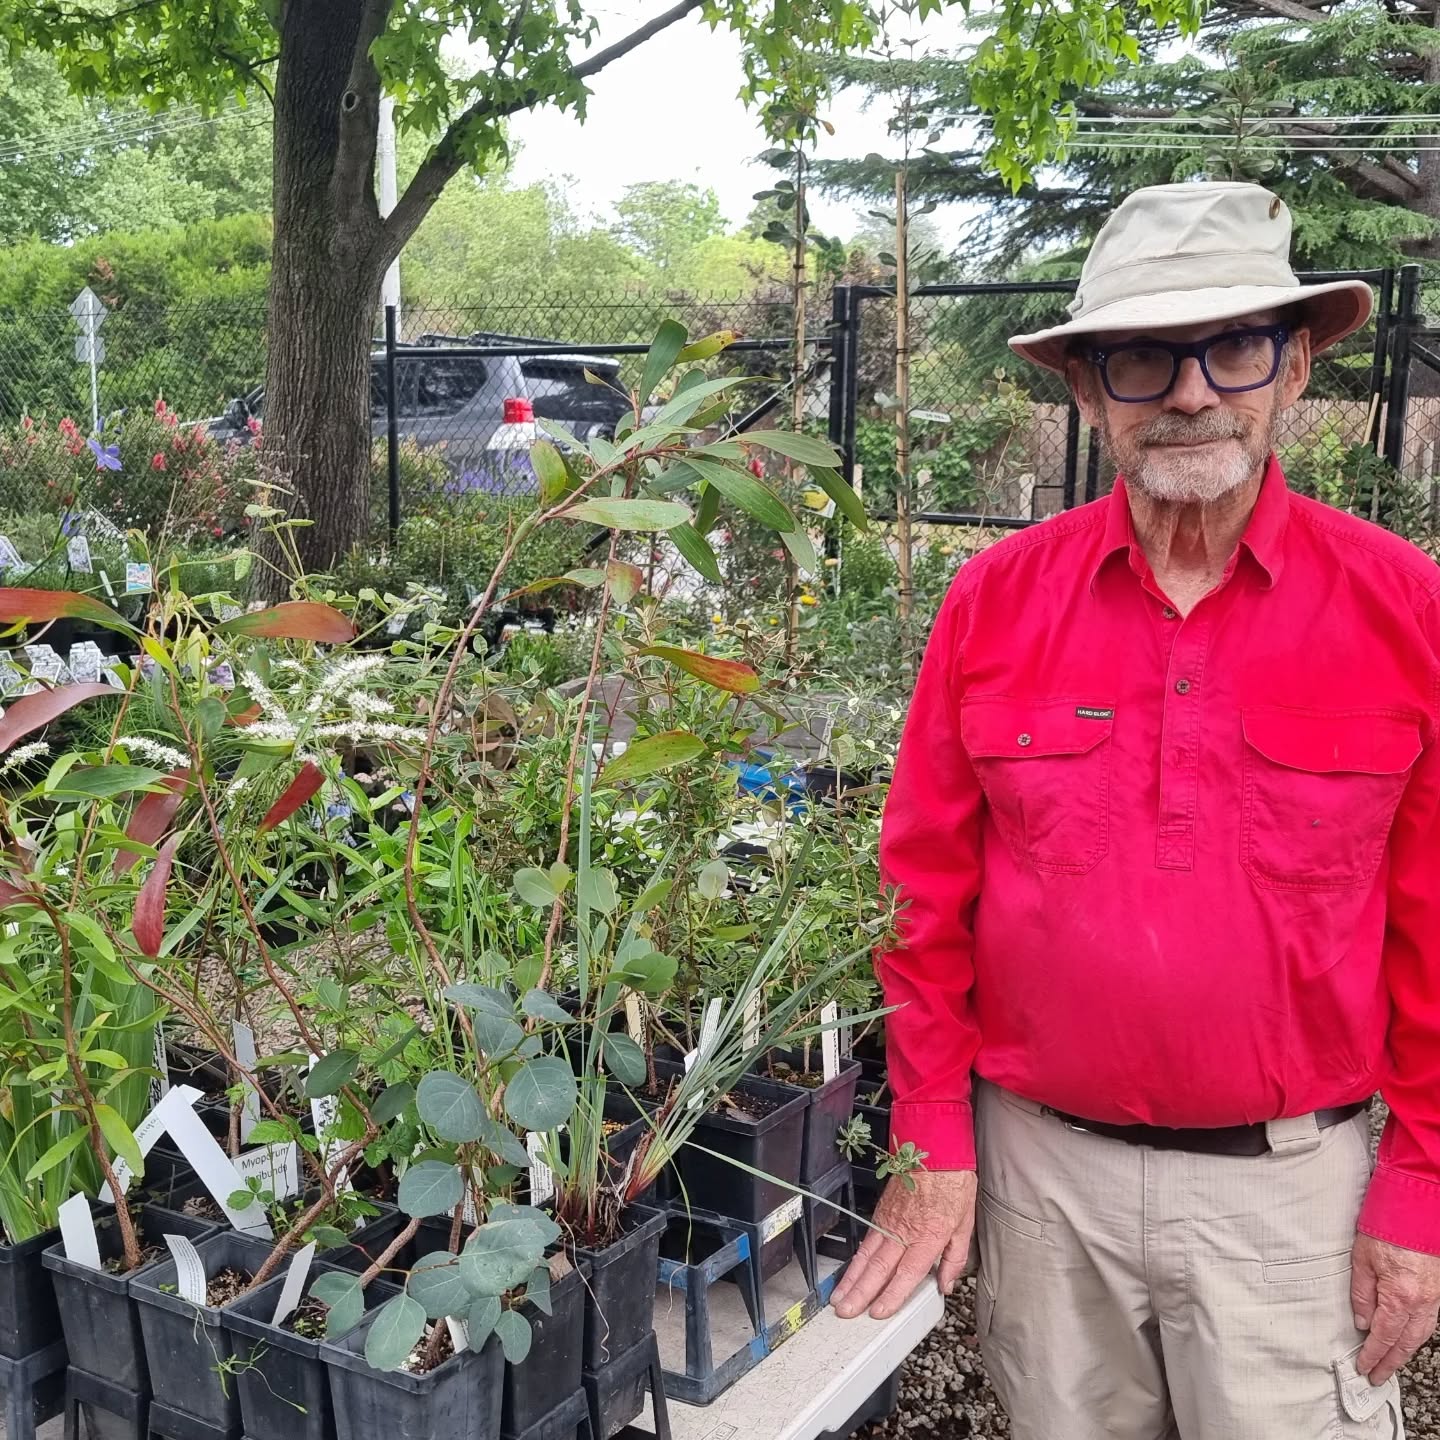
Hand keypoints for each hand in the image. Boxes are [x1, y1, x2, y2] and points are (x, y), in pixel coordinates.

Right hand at [831, 1170, 976, 1320]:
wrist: (933, 1149)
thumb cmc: (952, 1181)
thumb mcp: (965, 1222)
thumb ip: (955, 1258)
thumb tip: (947, 1283)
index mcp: (928, 1236)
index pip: (906, 1274)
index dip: (892, 1295)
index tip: (878, 1312)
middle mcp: (904, 1231)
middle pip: (879, 1268)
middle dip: (861, 1293)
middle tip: (847, 1312)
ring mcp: (889, 1221)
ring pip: (867, 1256)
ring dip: (852, 1279)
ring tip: (840, 1297)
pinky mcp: (881, 1212)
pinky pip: (866, 1240)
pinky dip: (856, 1259)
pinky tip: (850, 1271)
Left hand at [1351, 1232, 1439, 1383]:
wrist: (1414, 1210)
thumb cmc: (1386, 1230)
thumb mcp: (1361, 1260)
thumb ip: (1361, 1294)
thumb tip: (1361, 1322)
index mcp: (1399, 1297)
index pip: (1384, 1336)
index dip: (1372, 1354)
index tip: (1363, 1367)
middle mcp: (1421, 1303)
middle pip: (1404, 1343)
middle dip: (1389, 1362)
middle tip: (1376, 1376)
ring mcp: (1433, 1299)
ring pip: (1419, 1336)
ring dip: (1404, 1353)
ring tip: (1389, 1364)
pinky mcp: (1436, 1292)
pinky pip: (1427, 1323)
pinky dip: (1415, 1336)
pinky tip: (1406, 1340)